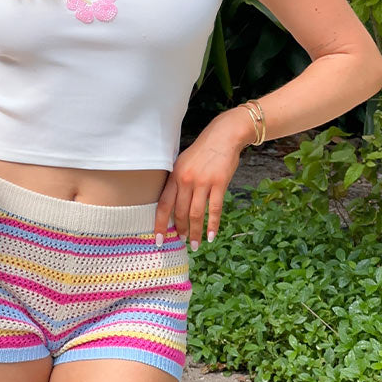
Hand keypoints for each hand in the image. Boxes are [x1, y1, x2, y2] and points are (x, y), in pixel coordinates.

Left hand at [154, 111, 249, 247]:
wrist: (222, 137)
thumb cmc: (202, 152)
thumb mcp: (182, 163)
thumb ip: (176, 182)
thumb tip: (171, 205)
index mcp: (174, 176)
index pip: (164, 205)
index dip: (160, 224)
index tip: (158, 239)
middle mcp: (186, 180)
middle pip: (180, 212)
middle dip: (180, 230)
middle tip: (181, 242)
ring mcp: (203, 182)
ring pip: (196, 214)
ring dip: (195, 232)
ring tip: (194, 244)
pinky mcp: (219, 183)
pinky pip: (214, 209)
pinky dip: (212, 225)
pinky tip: (211, 236)